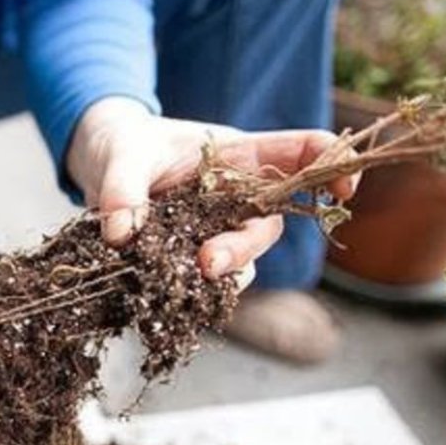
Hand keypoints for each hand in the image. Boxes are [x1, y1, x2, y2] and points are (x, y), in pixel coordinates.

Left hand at [66, 97, 358, 286]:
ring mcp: (218, 230)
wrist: (101, 166)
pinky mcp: (192, 258)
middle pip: (266, 224)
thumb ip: (122, 190)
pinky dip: (194, 292)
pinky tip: (170, 296)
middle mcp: (238, 196)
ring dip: (221, 275)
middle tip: (209, 264)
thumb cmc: (123, 147)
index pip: (300, 153)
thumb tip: (121, 234)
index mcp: (237, 155)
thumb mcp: (119, 157)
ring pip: (241, 261)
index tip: (344, 189)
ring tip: (188, 280)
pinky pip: (207, 284)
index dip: (330, 167)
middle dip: (243, 246)